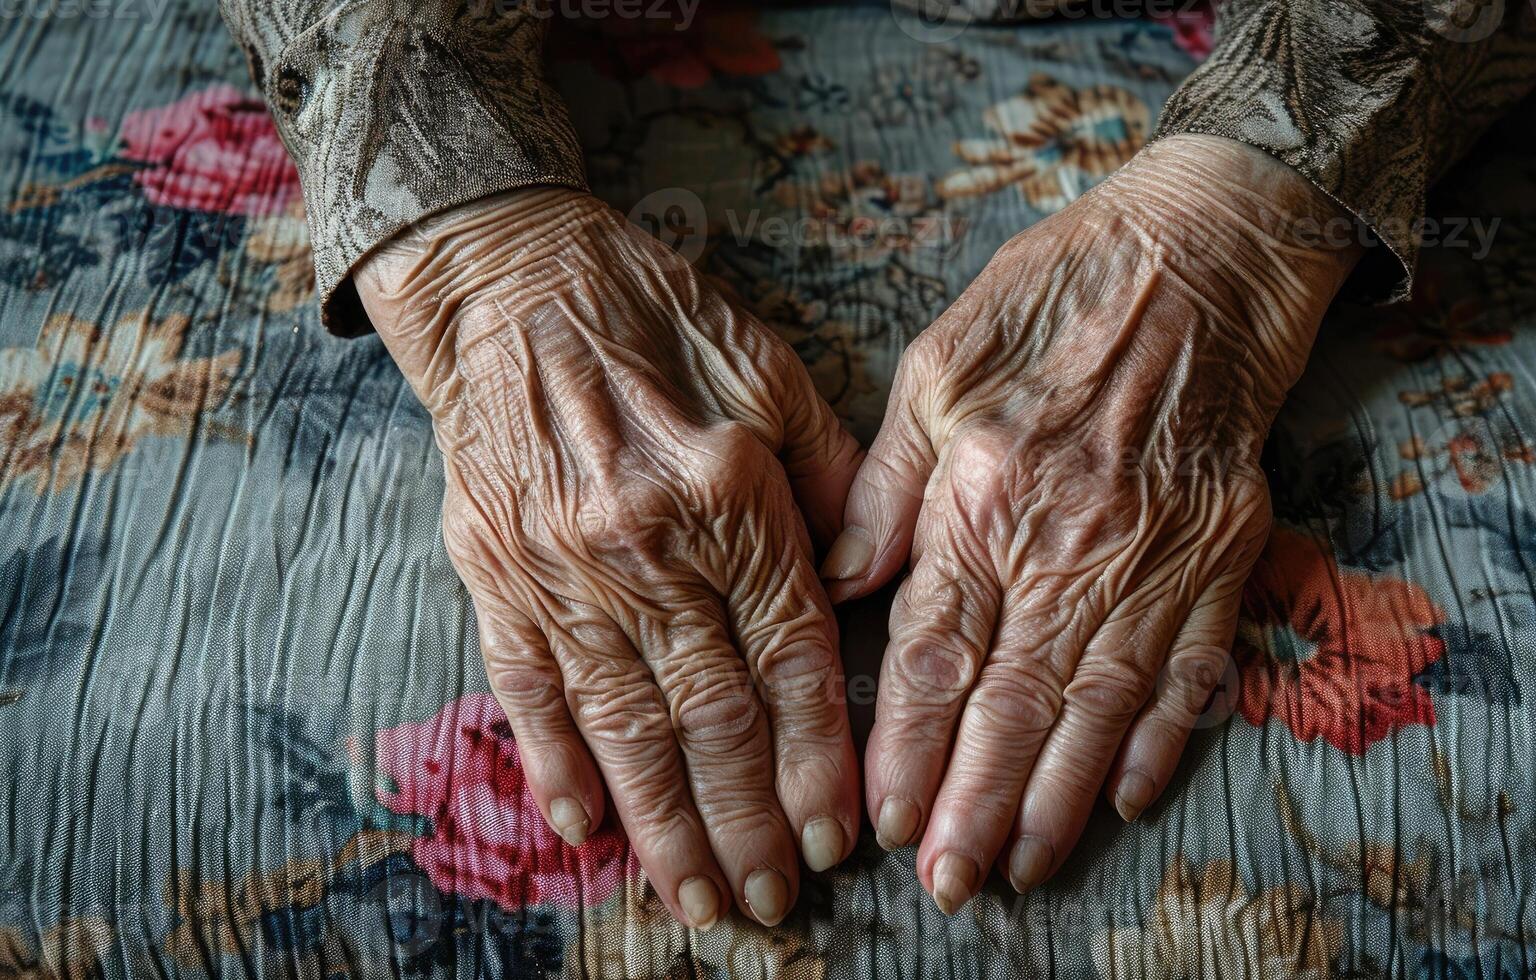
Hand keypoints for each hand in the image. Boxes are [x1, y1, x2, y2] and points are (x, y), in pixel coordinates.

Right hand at [355, 187, 865, 928]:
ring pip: (623, 723)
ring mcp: (560, 567)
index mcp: (725, 495)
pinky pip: (526, 685)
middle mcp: (644, 546)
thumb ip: (828, 472)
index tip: (837, 835)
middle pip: (710, 714)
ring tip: (697, 899)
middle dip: (748, 822)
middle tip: (776, 904)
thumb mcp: (766, 368)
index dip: (815, 758)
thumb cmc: (654, 315)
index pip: (786, 658)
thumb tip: (865, 575)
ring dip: (663, 823)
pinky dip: (553, 761)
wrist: (509, 278)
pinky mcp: (494, 572)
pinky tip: (584, 828)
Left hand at [822, 136, 1362, 909]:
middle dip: (978, 804)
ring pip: (1100, 703)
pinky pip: (1192, 664)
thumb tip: (842, 580)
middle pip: (1015, 701)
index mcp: (987, 494)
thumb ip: (887, 484)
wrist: (1203, 252)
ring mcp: (1155, 552)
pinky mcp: (1222, 549)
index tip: (886, 819)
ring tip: (1025, 865)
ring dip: (1059, 795)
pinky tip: (1126, 796)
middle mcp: (1071, 540)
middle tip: (950, 884)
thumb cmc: (1054, 298)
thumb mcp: (936, 363)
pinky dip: (1162, 737)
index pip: (938, 654)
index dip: (910, 749)